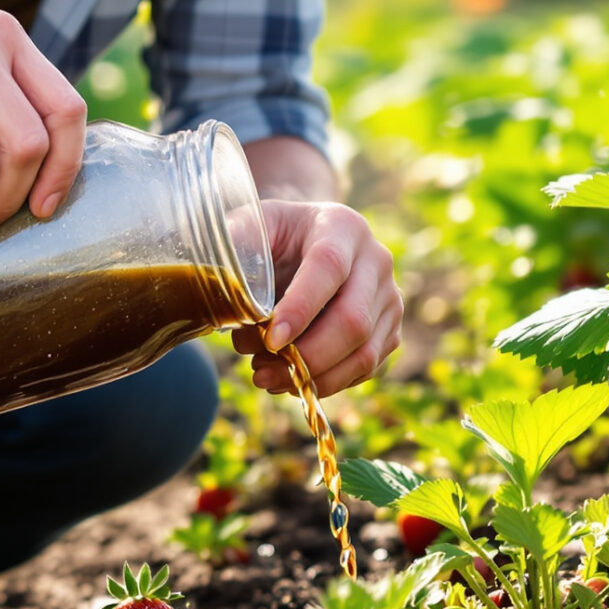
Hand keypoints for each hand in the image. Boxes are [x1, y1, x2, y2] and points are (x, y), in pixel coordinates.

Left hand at [227, 199, 401, 395]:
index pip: (328, 267)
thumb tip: (218, 283)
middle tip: (260, 370)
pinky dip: (327, 383)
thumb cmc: (276, 236)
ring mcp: (390, 298)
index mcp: (342, 226)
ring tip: (267, 378)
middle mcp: (376, 261)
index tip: (270, 339)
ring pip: (363, 353)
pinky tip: (290, 380)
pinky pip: (366, 369)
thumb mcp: (253, 225)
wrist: (309, 240)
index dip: (301, 308)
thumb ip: (235, 244)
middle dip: (306, 356)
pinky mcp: (389, 330)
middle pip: (353, 320)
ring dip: (314, 377)